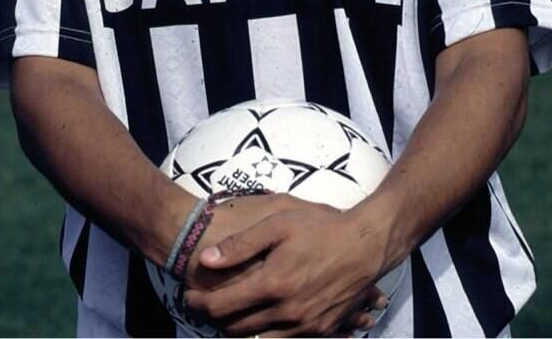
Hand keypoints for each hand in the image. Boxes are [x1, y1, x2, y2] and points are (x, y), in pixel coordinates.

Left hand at [184, 199, 385, 336]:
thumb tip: (206, 259)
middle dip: (215, 319)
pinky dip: (266, 335)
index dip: (199, 303)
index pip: (223, 306)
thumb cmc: (320, 229)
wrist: (364, 246)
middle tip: (203, 306)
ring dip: (239, 331)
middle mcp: (286, 312)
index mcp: (273, 284)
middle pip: (237, 328)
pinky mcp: (320, 331)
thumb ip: (240, 244)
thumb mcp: (278, 224)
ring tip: (228, 315)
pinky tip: (260, 322)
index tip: (187, 295)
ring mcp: (304, 325)